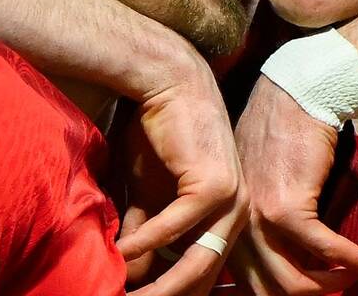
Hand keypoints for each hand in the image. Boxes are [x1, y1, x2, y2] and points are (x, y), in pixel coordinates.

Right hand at [117, 56, 246, 295]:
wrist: (168, 83)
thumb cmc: (158, 134)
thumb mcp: (148, 195)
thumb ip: (143, 232)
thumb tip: (127, 271)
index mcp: (227, 219)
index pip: (204, 274)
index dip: (172, 291)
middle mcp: (237, 214)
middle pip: (203, 276)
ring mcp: (231, 200)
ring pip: (196, 262)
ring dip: (158, 285)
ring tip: (124, 295)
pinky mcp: (214, 185)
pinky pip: (177, 227)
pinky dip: (146, 242)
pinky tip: (120, 252)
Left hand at [233, 76, 357, 294]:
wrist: (296, 95)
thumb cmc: (285, 135)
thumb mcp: (261, 184)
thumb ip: (267, 222)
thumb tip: (299, 261)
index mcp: (227, 223)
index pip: (247, 281)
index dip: (282, 293)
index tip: (316, 287)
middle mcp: (235, 226)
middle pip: (270, 289)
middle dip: (311, 294)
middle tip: (341, 286)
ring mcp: (258, 219)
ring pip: (295, 282)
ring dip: (333, 283)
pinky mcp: (287, 208)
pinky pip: (324, 250)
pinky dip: (352, 260)